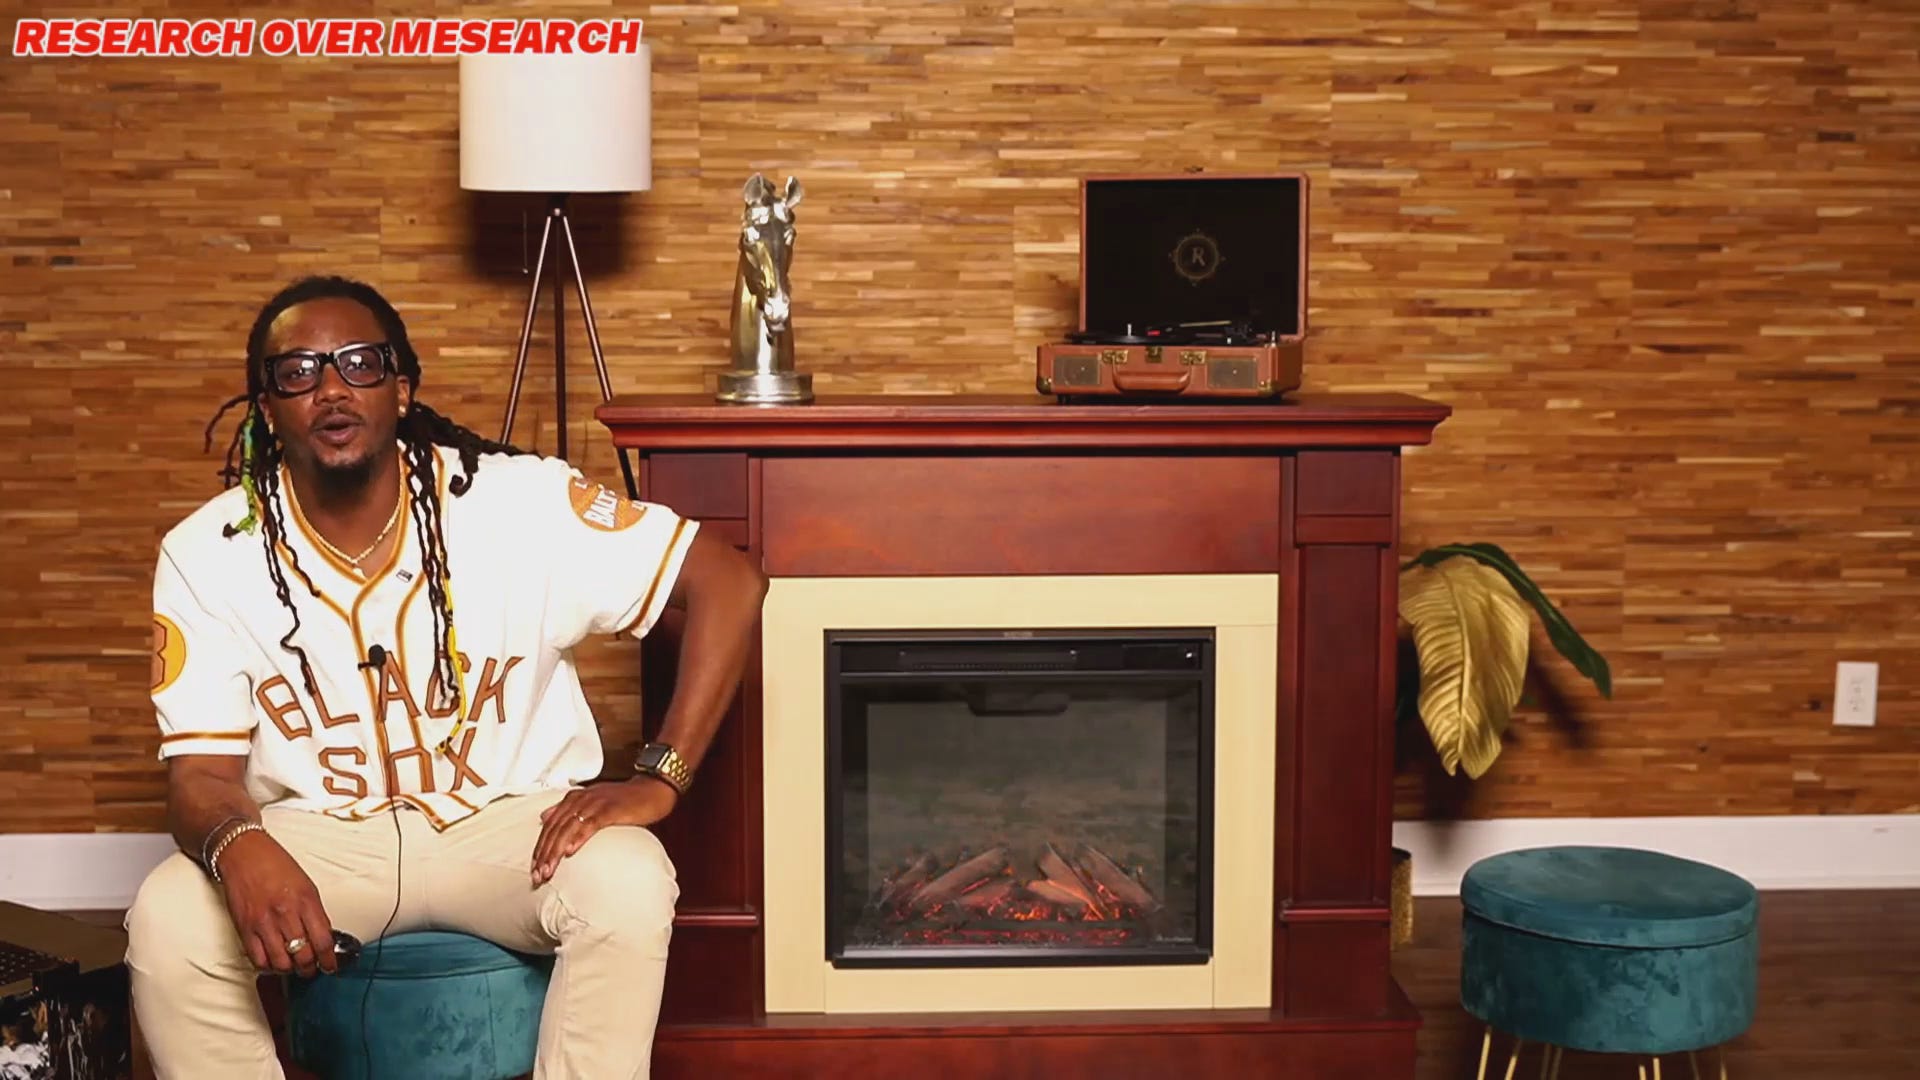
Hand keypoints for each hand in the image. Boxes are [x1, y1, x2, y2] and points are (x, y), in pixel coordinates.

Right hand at [215, 829, 337, 978]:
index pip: (323, 941)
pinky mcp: (244, 929)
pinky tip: (273, 961)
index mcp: (306, 901)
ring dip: (289, 969)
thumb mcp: (307, 885)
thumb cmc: (276, 866)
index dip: (329, 960)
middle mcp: (286, 913)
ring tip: (292, 966)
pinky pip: (258, 959)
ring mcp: (264, 923)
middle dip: (310, 968)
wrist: (244, 854)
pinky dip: (268, 966)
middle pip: (303, 956)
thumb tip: (322, 938)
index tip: (330, 966)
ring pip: (281, 963)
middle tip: (311, 968)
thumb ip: (315, 913)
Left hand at [531, 778, 678, 885]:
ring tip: (549, 870)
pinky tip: (570, 852)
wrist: (652, 789)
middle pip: (556, 828)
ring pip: (568, 828)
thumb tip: (544, 817)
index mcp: (574, 798)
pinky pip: (590, 824)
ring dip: (556, 851)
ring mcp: (596, 803)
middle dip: (544, 853)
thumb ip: (568, 809)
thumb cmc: (625, 799)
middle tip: (537, 875)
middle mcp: (581, 799)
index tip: (533, 868)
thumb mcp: (592, 801)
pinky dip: (579, 838)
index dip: (540, 847)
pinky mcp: (611, 809)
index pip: (550, 825)